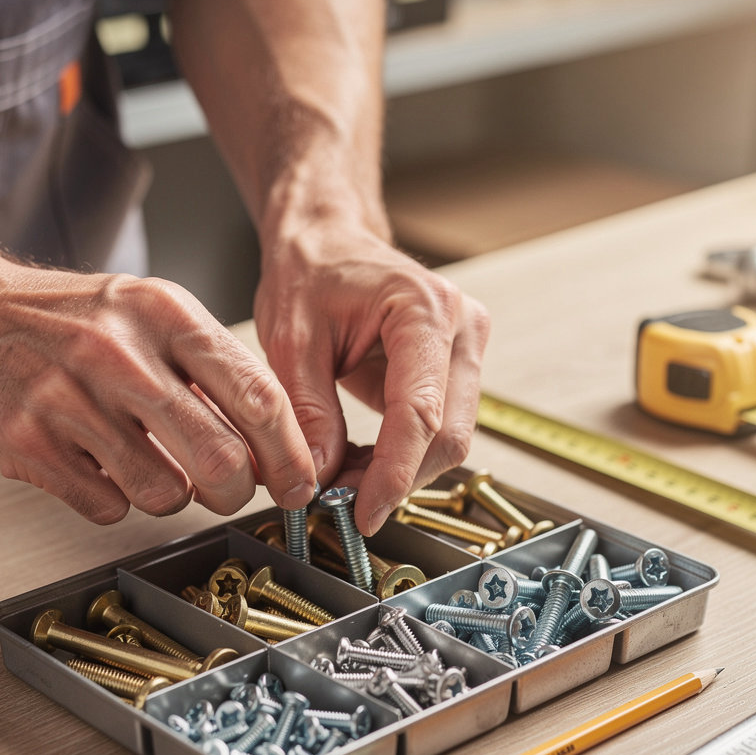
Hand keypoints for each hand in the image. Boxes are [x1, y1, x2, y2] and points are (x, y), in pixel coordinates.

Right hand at [0, 264, 317, 523]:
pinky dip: (115, 500)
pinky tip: (98, 465)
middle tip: (229, 490)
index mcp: (165, 314)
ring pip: (165, 494)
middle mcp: (118, 353)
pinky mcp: (27, 444)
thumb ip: (217, 372)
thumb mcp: (154, 314)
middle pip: (221, 460)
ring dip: (171, 496)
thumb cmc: (72, 321)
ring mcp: (67, 400)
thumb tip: (279, 447)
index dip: (291, 454)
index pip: (258, 397)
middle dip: (238, 492)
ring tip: (148, 463)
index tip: (301, 485)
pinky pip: (108, 508)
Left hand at [254, 223, 489, 534]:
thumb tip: (319, 476)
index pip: (420, 414)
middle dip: (398, 479)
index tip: (365, 514)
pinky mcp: (456, 368)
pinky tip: (362, 461)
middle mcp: (461, 328)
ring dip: (401, 471)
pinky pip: (439, 428)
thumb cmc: (312, 270)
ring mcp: (465, 348)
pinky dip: (403, 455)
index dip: (394, 474)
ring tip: (346, 480)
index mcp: (423, 310)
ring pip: (450, 439)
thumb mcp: (290, 339)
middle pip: (448, 435)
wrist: (328, 240)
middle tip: (345, 503)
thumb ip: (307, 410)